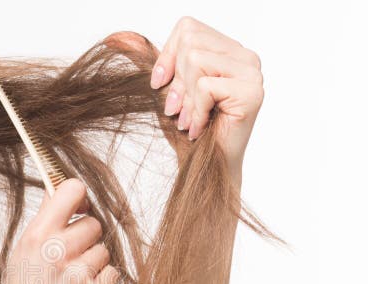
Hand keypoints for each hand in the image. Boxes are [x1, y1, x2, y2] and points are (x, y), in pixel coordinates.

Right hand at [0, 179, 119, 283]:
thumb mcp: (21, 255)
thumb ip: (43, 222)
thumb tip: (59, 189)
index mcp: (35, 238)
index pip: (71, 190)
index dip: (79, 198)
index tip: (78, 208)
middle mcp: (56, 253)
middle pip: (93, 224)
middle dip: (85, 239)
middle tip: (69, 258)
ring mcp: (77, 276)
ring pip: (104, 251)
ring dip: (93, 264)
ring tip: (72, 281)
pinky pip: (112, 273)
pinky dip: (102, 283)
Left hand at [104, 16, 263, 172]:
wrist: (205, 170)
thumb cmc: (187, 131)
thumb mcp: (165, 90)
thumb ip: (149, 62)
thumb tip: (115, 38)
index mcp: (229, 51)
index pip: (189, 29)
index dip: (167, 56)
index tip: (159, 84)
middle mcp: (246, 57)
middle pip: (191, 42)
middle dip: (176, 80)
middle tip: (176, 110)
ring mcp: (253, 73)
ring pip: (197, 60)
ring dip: (185, 97)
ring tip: (186, 120)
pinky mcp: (252, 93)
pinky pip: (206, 86)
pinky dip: (196, 111)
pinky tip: (198, 128)